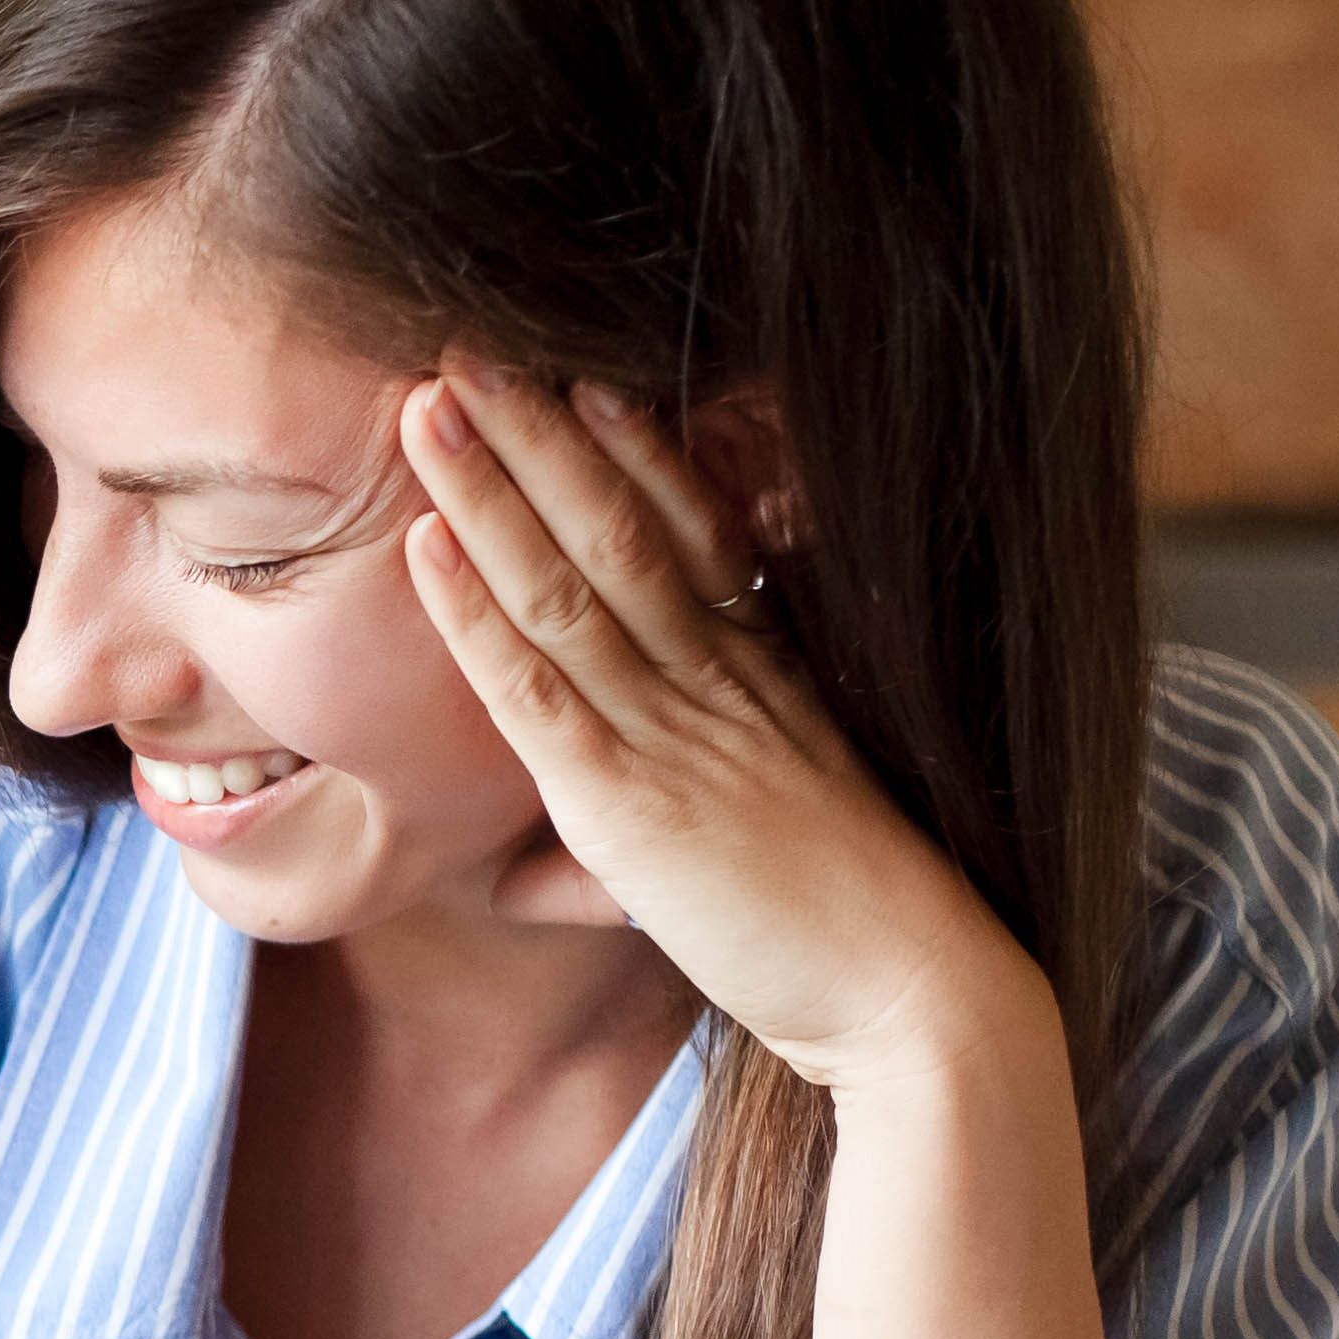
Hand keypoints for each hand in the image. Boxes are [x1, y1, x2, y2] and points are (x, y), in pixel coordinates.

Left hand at [392, 360, 1039, 1096]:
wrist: (913, 993)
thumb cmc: (833, 939)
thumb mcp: (737, 863)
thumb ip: (617, 855)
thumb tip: (511, 876)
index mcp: (765, 676)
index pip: (696, 532)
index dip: (635, 449)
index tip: (582, 374)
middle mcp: (720, 681)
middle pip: (620, 525)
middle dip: (540, 433)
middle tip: (470, 345)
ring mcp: (674, 732)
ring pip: (567, 582)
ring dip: (490, 489)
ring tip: (431, 403)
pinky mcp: (629, 802)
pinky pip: (537, 685)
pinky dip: (475, 612)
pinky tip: (426, 545)